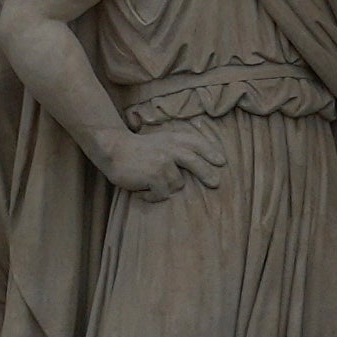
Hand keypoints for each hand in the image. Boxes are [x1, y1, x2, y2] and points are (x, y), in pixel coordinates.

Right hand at [95, 128, 211, 202]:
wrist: (114, 149)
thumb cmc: (138, 148)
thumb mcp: (161, 140)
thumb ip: (177, 147)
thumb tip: (198, 163)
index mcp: (174, 139)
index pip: (198, 143)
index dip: (211, 152)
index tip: (221, 162)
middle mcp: (171, 149)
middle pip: (196, 162)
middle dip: (207, 173)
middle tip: (215, 183)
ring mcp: (163, 163)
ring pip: (177, 184)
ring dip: (165, 187)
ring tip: (151, 183)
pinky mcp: (154, 176)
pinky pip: (162, 194)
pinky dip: (152, 196)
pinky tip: (143, 191)